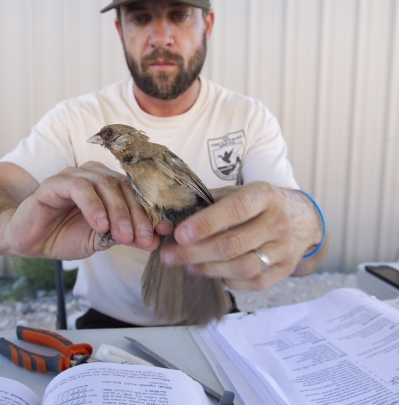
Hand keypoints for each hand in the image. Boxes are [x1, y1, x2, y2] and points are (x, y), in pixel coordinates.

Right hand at [5, 161, 174, 259]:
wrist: (29, 239)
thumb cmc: (65, 235)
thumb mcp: (100, 239)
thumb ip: (124, 236)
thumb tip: (153, 241)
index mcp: (108, 186)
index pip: (135, 193)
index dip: (150, 212)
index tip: (162, 231)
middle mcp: (93, 176)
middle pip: (124, 187)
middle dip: (136, 214)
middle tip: (143, 237)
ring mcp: (74, 177)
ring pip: (105, 184)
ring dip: (118, 211)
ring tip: (123, 235)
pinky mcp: (54, 183)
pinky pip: (78, 188)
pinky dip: (93, 206)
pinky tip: (100, 225)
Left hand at [159, 182, 327, 289]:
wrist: (305, 218)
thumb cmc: (261, 203)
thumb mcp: (239, 192)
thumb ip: (206, 204)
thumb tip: (169, 224)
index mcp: (264, 195)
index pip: (235, 210)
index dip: (206, 224)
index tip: (180, 235)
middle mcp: (278, 222)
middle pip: (234, 244)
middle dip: (196, 253)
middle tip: (171, 256)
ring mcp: (285, 248)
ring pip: (243, 267)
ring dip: (209, 269)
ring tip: (188, 265)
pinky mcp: (286, 269)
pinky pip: (254, 282)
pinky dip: (229, 280)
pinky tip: (213, 272)